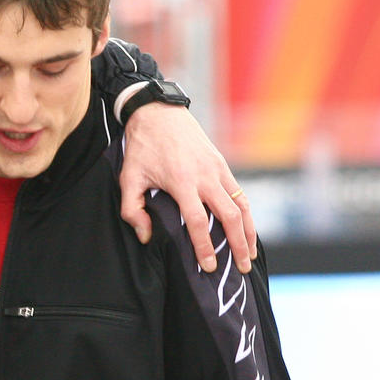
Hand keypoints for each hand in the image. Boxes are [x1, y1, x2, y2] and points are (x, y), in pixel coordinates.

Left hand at [119, 104, 256, 273]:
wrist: (158, 112)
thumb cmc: (141, 147)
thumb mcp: (129, 178)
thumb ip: (133, 210)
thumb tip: (147, 237)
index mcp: (182, 182)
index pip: (198, 222)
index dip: (204, 247)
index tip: (208, 266)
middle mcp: (205, 176)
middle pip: (229, 216)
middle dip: (237, 245)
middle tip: (241, 267)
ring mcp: (217, 169)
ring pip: (241, 205)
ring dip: (249, 231)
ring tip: (250, 254)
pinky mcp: (222, 164)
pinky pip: (239, 193)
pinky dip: (246, 213)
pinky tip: (247, 229)